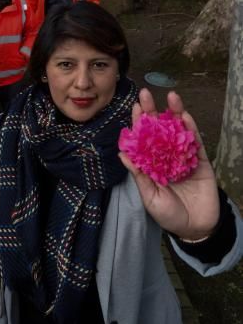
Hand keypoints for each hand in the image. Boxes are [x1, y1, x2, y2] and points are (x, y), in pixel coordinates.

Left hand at [119, 88, 219, 239]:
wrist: (196, 228)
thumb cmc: (168, 214)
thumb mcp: (149, 197)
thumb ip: (139, 176)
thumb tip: (122, 154)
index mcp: (151, 163)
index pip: (143, 139)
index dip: (139, 123)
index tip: (134, 107)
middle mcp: (167, 156)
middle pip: (160, 129)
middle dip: (153, 111)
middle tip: (145, 94)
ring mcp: (184, 156)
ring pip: (179, 130)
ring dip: (175, 112)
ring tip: (170, 96)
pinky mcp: (201, 161)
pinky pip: (196, 142)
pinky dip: (191, 128)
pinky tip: (185, 115)